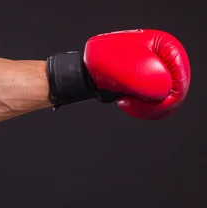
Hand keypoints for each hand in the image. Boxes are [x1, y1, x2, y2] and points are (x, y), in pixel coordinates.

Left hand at [47, 29, 190, 118]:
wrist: (84, 72)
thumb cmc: (100, 64)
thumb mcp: (127, 70)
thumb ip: (150, 79)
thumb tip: (162, 91)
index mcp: (163, 45)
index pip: (179, 77)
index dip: (165, 95)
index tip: (142, 99)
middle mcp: (162, 57)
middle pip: (173, 90)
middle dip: (152, 102)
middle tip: (130, 101)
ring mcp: (155, 70)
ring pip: (163, 99)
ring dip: (145, 105)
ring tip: (126, 100)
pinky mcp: (145, 82)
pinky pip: (152, 102)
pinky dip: (140, 106)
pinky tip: (126, 101)